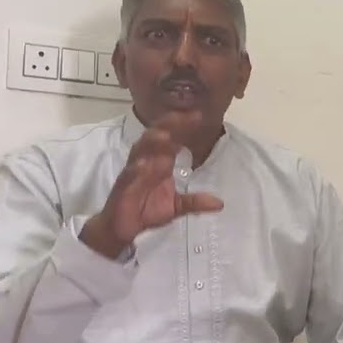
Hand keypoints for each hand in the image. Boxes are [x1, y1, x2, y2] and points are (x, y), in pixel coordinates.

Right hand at [81, 112, 224, 258]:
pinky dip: (137, 170)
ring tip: (165, 135)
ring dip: (152, 143)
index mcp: (160, 162)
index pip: (172, 138)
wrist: (123, 227)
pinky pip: (130, 175)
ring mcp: (133, 172)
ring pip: (141, 151)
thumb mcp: (177, 206)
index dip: (183, 126)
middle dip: (168, 125)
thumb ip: (195, 202)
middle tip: (183, 116)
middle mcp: (146, 161)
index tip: (198, 115)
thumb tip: (219, 203)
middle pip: (156, 137)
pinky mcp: (123, 186)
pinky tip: (145, 166)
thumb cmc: (148, 210)